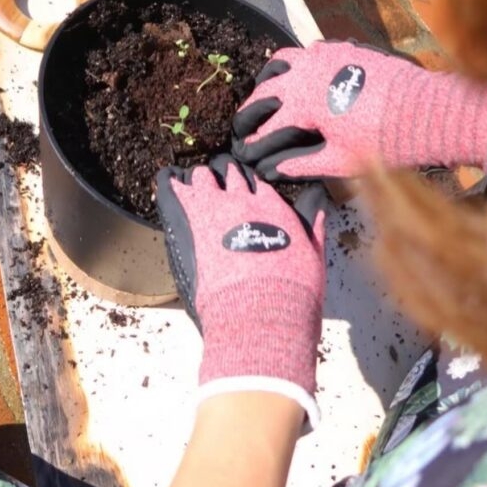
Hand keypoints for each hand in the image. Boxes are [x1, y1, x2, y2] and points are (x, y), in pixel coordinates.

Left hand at [155, 154, 324, 421]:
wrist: (263, 311)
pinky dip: (173, 183)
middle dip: (225, 176)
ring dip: (201, 178)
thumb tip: (317, 208)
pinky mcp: (195, 221)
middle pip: (232, 175)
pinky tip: (169, 181)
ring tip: (196, 182)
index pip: (260, 185)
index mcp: (276, 210)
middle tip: (218, 180)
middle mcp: (247, 202)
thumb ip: (313, 229)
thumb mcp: (313, 259)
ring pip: (205, 176)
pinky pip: (179, 190)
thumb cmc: (291, 293)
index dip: (251, 186)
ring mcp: (219, 208)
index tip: (246, 190)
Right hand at [232, 40, 486, 180]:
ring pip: (282, 60)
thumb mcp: (340, 160)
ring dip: (271, 78)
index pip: (268, 123)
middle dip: (253, 108)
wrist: (426, 111)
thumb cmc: (383, 142)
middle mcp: (307, 73)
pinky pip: (309, 51)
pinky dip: (299, 64)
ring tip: (268, 93)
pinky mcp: (343, 48)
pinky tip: (303, 77)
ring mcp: (325, 56)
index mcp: (303, 103)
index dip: (254, 139)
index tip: (245, 149)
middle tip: (246, 122)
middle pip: (267, 88)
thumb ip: (302, 163)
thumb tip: (274, 170)